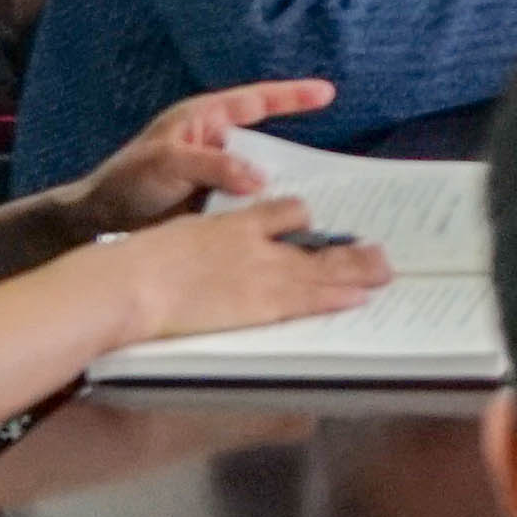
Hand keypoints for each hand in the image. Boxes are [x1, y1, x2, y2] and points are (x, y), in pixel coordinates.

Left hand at [49, 80, 327, 234]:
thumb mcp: (167, 163)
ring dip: (283, 191)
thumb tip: (260, 177)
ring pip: (261, 178)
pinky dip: (264, 213)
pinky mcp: (215, 206)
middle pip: (268, 144)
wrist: (98, 224)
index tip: (327, 93)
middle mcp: (216, 145)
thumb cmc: (125, 181)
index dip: (293, 97)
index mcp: (205, 120)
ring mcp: (217, 177)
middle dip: (298, 157)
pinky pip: (248, 205)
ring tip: (316, 205)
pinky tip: (283, 227)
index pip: (257, 101)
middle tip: (335, 171)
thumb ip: (214, 165)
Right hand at [110, 195, 397, 346]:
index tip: (315, 229)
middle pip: (314, 242)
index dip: (303, 220)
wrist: (132, 283)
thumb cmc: (139, 263)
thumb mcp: (179, 239)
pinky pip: (308, 300)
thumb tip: (201, 255)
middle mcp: (255, 244)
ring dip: (356, 271)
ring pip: (321, 269)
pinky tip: (358, 299)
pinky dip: (336, 298)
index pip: (283, 211)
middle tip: (377, 251)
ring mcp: (261, 274)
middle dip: (347, 250)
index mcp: (232, 223)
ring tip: (384, 272)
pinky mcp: (260, 305)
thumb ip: (201, 244)